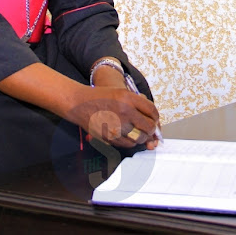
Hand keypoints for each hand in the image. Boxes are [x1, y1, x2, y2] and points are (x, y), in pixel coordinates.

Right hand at [0, 62, 161, 148]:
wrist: (79, 103)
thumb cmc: (101, 97)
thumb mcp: (121, 92)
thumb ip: (137, 104)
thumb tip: (152, 118)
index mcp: (128, 98)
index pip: (151, 111)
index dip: (155, 117)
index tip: (154, 119)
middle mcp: (124, 112)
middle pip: (148, 126)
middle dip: (151, 129)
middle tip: (149, 129)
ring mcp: (117, 126)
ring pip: (139, 138)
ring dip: (141, 137)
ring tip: (138, 132)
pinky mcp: (110, 137)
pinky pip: (128, 144)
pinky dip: (130, 142)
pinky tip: (126, 135)